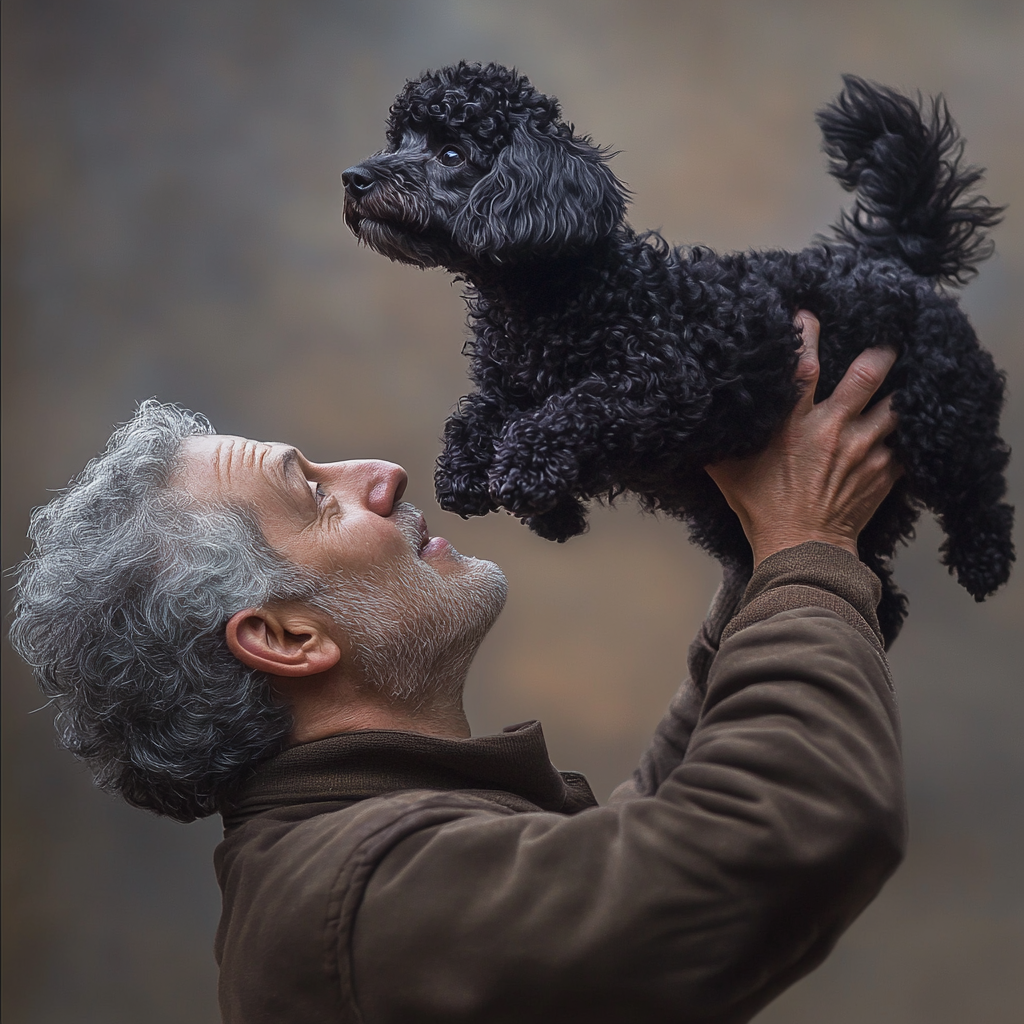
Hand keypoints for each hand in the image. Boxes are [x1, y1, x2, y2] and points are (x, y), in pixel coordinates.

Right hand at [706, 311, 901, 565]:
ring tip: (905, 383)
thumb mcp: (729, 471)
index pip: (805, 365)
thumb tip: (702, 419)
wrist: (803, 549)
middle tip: (884, 345)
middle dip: (879, 354)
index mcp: (795, 424)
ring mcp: (866, 449)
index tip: (809, 315)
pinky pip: (906, 443)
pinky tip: (909, 428)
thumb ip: (721, 439)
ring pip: (897, 406)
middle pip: (869, 374)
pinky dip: (908, 434)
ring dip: (900, 395)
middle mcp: (835, 429)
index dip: (808, 334)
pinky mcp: (886, 472)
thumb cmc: (763, 508)